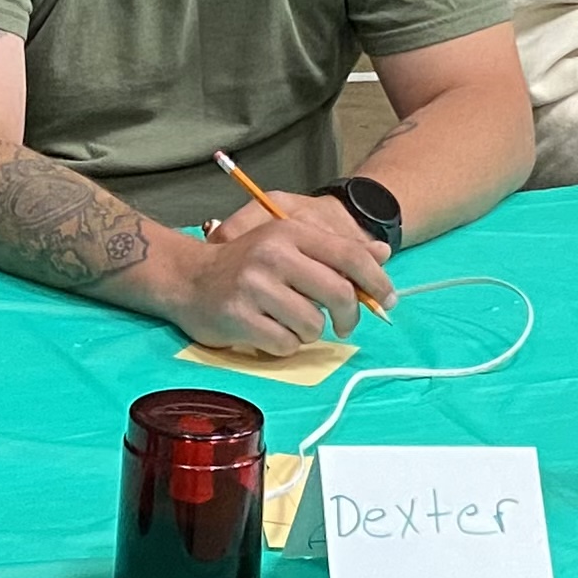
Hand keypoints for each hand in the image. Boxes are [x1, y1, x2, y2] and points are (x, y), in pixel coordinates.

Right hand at [174, 202, 389, 353]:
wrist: (188, 278)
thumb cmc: (248, 264)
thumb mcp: (291, 244)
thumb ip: (336, 249)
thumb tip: (383, 254)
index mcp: (291, 232)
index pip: (350, 256)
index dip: (377, 281)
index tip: (388, 300)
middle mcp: (273, 254)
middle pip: (338, 293)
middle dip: (349, 316)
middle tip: (344, 325)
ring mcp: (254, 286)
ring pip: (312, 325)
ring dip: (308, 332)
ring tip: (288, 322)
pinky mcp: (239, 317)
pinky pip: (285, 344)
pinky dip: (283, 345)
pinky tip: (267, 331)